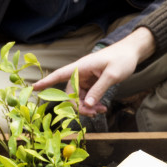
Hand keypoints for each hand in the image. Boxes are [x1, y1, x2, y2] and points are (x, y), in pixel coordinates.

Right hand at [34, 28, 155, 116]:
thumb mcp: (112, 75)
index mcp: (81, 66)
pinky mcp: (92, 82)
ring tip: (100, 111)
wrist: (132, 52)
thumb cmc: (121, 59)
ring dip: (88, 107)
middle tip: (92, 114)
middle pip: (70, 93)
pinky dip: (93, 104)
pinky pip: (88, 96)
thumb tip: (86, 105)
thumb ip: (99, 90)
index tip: (35, 88)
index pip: (60, 75)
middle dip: (79, 106)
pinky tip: (102, 108)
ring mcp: (86, 78)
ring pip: (79, 97)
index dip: (47, 82)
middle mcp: (81, 72)